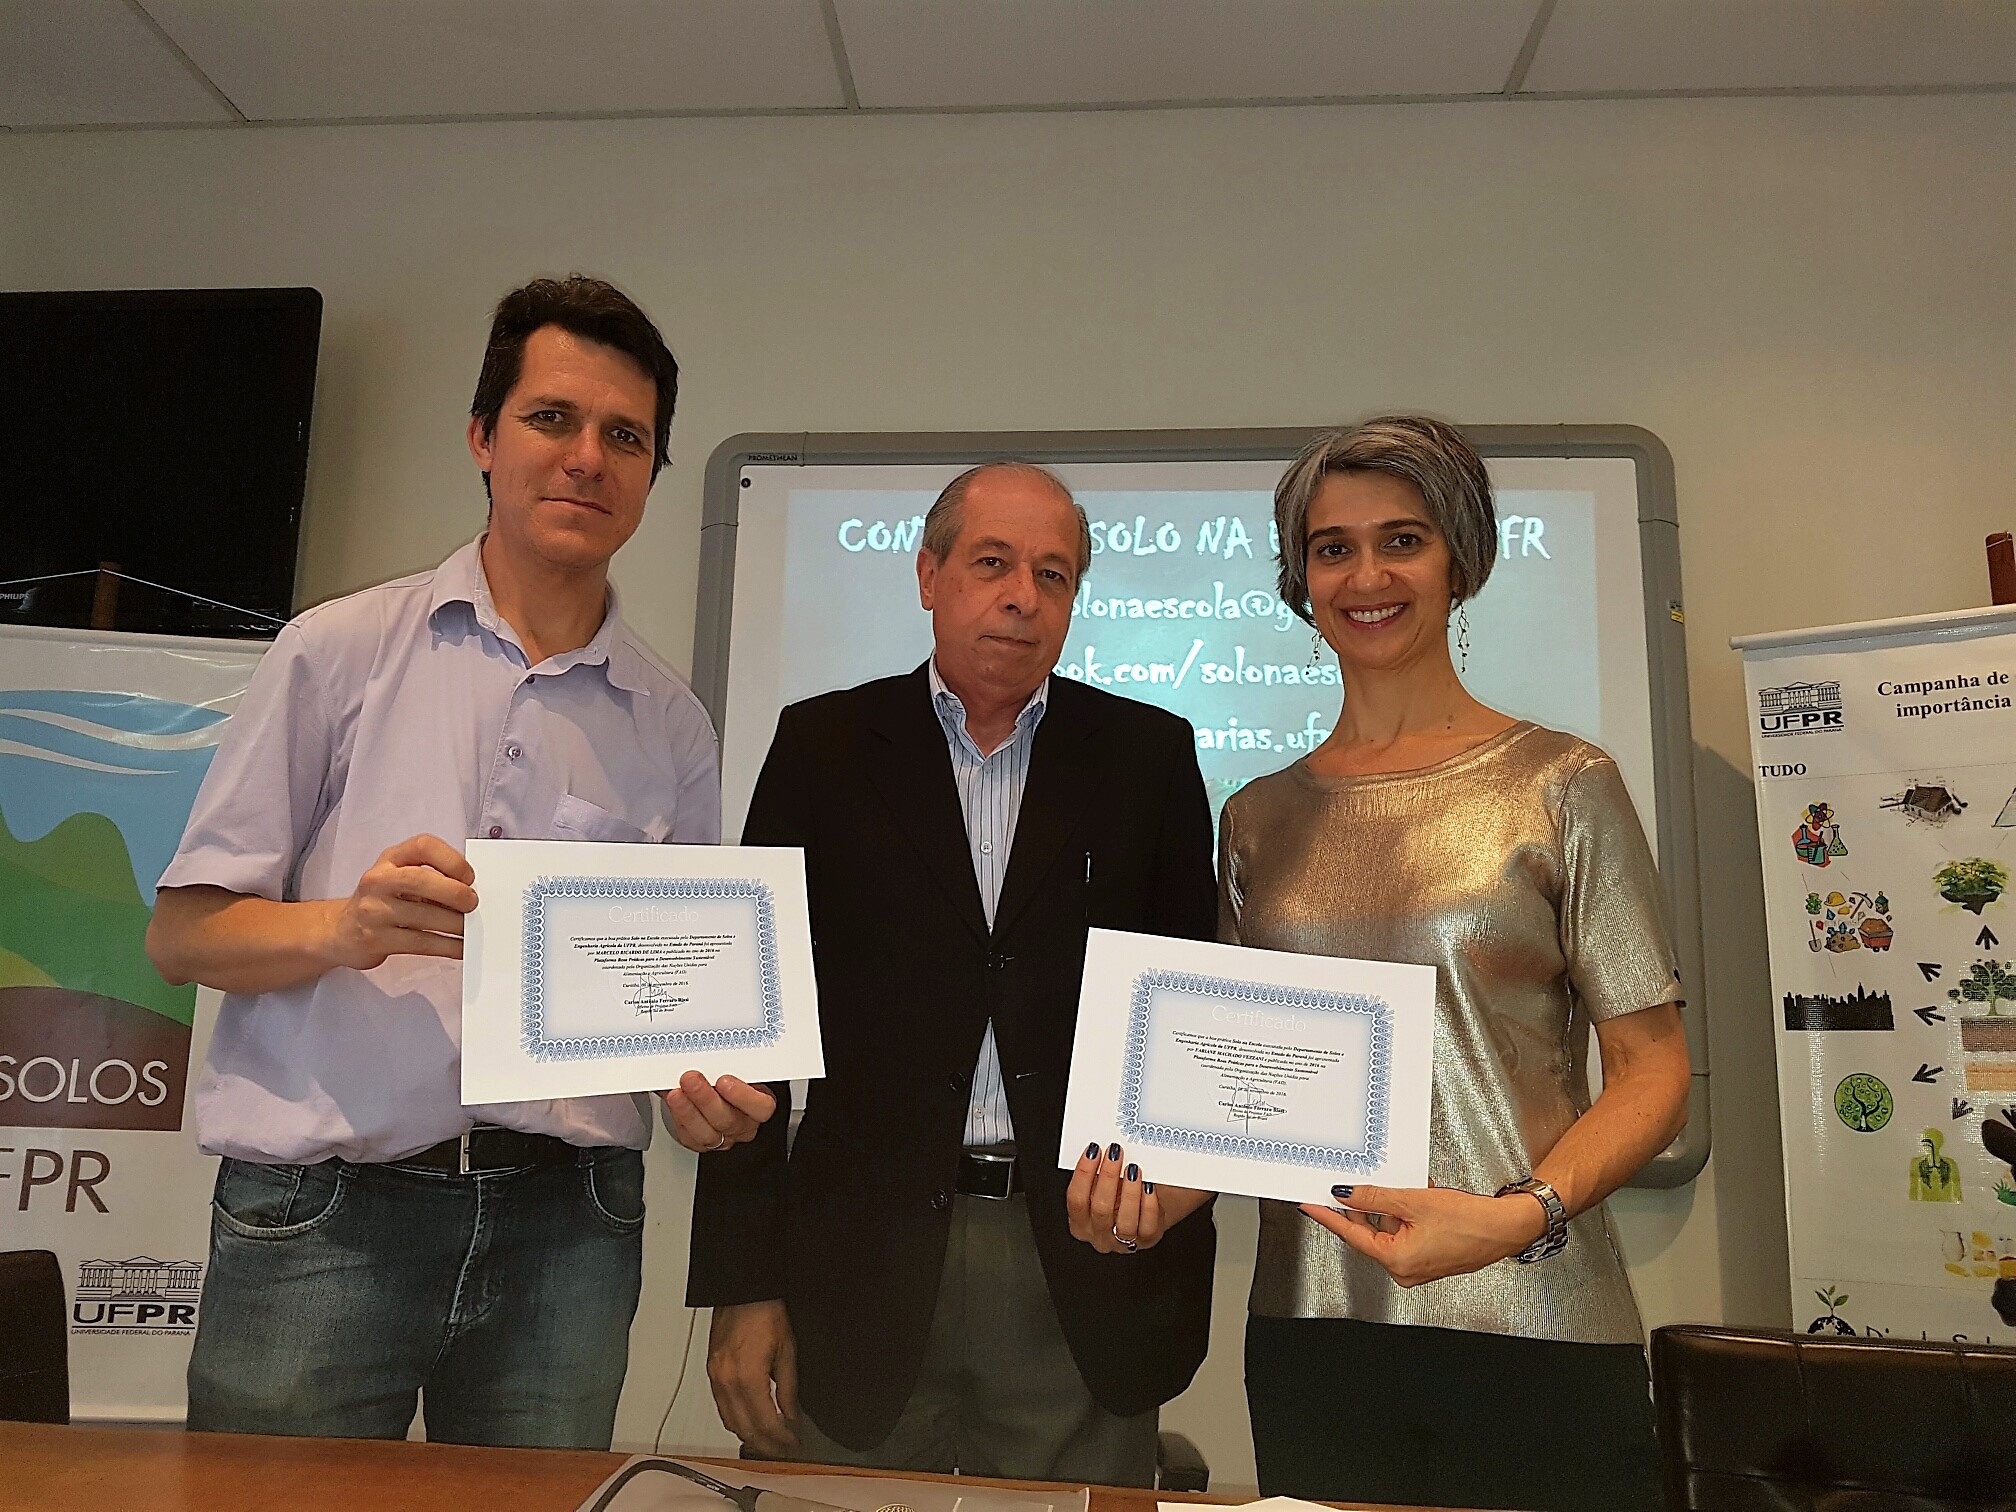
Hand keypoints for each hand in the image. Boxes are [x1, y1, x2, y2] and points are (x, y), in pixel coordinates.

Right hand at [321, 835, 477, 969]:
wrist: (341, 931)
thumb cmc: (382, 900)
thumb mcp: (399, 877)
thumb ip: (431, 877)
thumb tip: (472, 891)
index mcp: (390, 859)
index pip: (423, 846)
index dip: (451, 859)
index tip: (469, 876)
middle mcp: (378, 880)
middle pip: (420, 880)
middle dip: (454, 892)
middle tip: (473, 904)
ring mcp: (374, 911)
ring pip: (423, 917)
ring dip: (455, 925)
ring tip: (472, 928)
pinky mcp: (376, 939)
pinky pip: (420, 943)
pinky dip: (448, 946)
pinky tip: (461, 947)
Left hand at [660, 1073, 775, 1151]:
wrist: (707, 1086)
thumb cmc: (725, 1074)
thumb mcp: (733, 1064)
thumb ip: (727, 1062)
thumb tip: (713, 1049)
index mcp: (760, 1103)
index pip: (761, 1107)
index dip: (744, 1096)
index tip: (724, 1080)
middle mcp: (743, 1124)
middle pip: (729, 1120)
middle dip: (706, 1099)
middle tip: (691, 1079)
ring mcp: (722, 1137)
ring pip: (707, 1133)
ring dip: (688, 1110)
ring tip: (676, 1092)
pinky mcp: (699, 1142)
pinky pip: (688, 1136)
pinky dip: (679, 1117)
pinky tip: (673, 1101)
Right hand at [707, 1300, 797, 1454]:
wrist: (742, 1291)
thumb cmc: (764, 1312)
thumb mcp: (787, 1350)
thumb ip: (788, 1387)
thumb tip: (791, 1413)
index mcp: (748, 1376)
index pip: (765, 1422)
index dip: (781, 1438)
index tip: (793, 1443)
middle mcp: (727, 1381)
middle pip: (745, 1429)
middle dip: (766, 1445)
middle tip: (783, 1450)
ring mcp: (716, 1377)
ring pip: (730, 1422)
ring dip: (749, 1436)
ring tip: (768, 1441)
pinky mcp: (711, 1372)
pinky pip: (721, 1407)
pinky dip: (735, 1421)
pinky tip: (748, 1422)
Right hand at [1065, 1141, 1210, 1254]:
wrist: (1145, 1211)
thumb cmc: (1118, 1194)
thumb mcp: (1101, 1187)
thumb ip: (1097, 1173)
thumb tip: (1103, 1148)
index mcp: (1080, 1222)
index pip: (1076, 1199)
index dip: (1083, 1173)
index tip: (1093, 1150)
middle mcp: (1098, 1235)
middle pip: (1100, 1209)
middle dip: (1108, 1177)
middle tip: (1115, 1153)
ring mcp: (1122, 1242)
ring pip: (1124, 1222)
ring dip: (1129, 1192)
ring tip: (1133, 1168)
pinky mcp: (1146, 1240)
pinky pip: (1147, 1226)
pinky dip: (1148, 1204)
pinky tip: (1149, 1186)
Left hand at [1298, 1183, 1549, 1287]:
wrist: (1506, 1228)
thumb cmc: (1470, 1223)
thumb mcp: (1414, 1202)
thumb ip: (1376, 1197)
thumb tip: (1347, 1194)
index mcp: (1396, 1261)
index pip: (1350, 1234)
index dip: (1328, 1216)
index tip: (1309, 1204)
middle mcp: (1404, 1269)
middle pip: (1370, 1230)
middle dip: (1367, 1205)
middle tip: (1355, 1184)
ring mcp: (1417, 1264)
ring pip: (1390, 1228)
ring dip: (1392, 1206)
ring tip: (1402, 1187)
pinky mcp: (1429, 1256)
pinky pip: (1406, 1231)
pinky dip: (1407, 1213)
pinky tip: (1418, 1197)